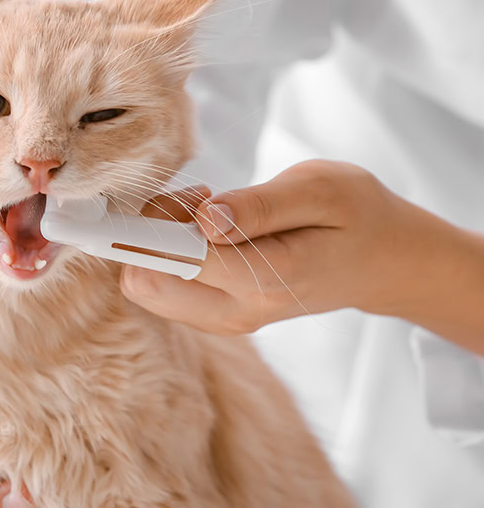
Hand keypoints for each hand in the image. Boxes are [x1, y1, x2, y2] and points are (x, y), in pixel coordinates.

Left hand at [122, 160, 483, 352]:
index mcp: (265, 278)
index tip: (127, 202)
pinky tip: (213, 228)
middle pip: (144, 279)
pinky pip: (162, 286)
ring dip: (160, 239)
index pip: (174, 260)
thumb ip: (259, 206)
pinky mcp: (215, 316)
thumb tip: (204, 220)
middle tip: (202, 198)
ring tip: (214, 210)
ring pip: (146, 285)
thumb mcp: (320, 190)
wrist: (383, 261)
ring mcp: (224, 320)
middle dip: (151, 230)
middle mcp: (237, 311)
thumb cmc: (355, 214)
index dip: (140, 228)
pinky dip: (170, 251)